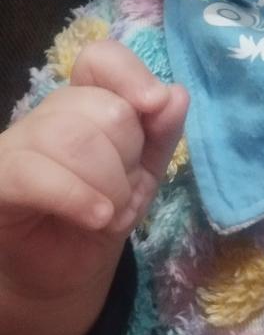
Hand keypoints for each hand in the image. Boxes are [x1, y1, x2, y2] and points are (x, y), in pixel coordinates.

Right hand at [0, 40, 188, 304]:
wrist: (65, 274)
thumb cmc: (104, 213)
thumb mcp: (146, 173)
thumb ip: (162, 133)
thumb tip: (175, 94)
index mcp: (86, 101)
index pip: (101, 59)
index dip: (131, 75)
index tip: (154, 106)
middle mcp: (47, 114)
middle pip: (100, 106)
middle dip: (129, 156)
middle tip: (126, 192)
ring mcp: (16, 145)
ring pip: (71, 137)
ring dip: (108, 183)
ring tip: (112, 212)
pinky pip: (34, 172)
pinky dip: (77, 196)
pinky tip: (97, 216)